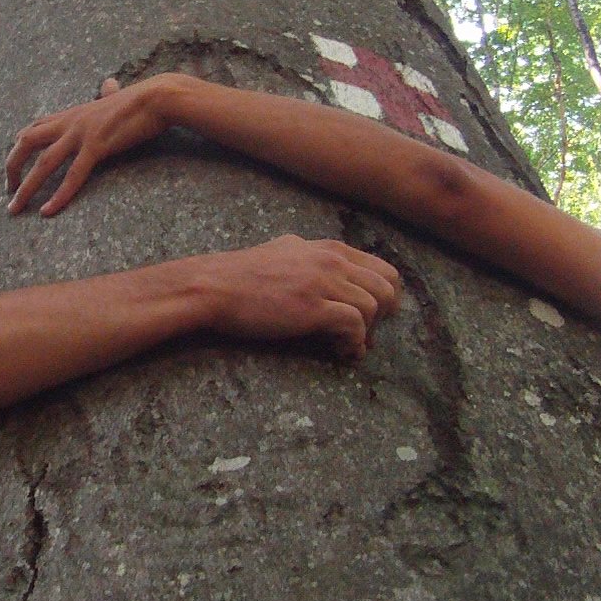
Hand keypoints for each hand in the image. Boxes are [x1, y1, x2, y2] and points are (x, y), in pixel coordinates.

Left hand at [7, 74, 195, 214]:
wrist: (158, 98)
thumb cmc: (141, 100)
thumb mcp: (115, 98)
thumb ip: (106, 95)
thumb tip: (108, 84)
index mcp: (72, 113)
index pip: (34, 127)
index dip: (19, 147)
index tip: (13, 166)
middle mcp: (70, 122)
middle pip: (26, 141)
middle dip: (11, 166)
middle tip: (8, 192)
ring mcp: (81, 134)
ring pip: (43, 162)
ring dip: (25, 188)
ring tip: (15, 209)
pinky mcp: (97, 146)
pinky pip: (73, 175)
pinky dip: (59, 195)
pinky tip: (48, 211)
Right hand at [188, 235, 401, 361]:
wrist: (212, 286)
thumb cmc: (240, 274)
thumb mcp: (282, 250)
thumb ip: (306, 253)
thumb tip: (313, 256)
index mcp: (328, 248)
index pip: (384, 269)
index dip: (384, 297)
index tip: (370, 316)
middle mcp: (332, 260)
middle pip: (388, 287)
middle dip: (383, 316)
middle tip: (364, 334)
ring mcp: (323, 283)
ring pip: (375, 307)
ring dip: (367, 333)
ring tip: (347, 346)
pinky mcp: (313, 308)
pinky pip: (355, 326)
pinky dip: (353, 344)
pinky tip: (339, 352)